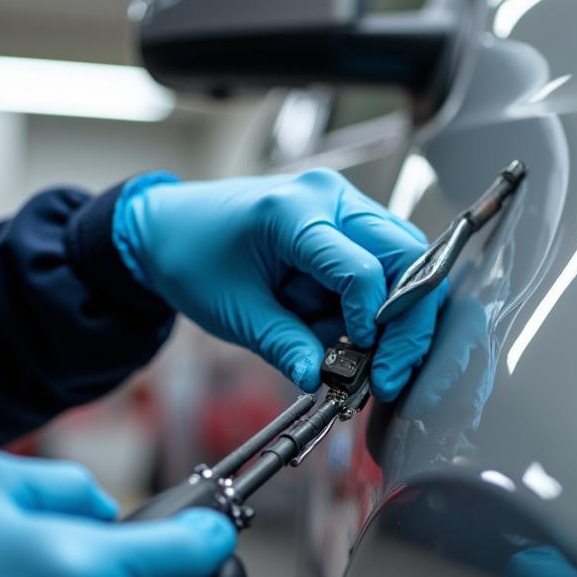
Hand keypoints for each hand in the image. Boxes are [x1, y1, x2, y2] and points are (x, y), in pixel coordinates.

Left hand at [113, 169, 445, 401]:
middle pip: (406, 256)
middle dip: (406, 322)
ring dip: (391, 315)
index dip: (372, 324)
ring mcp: (341, 206)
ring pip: (403, 261)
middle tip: (389, 373)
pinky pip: (381, 266)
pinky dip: (373, 307)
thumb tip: (320, 378)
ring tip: (358, 355)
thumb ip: (283, 345)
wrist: (170, 227)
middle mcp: (329, 198)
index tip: (362, 365)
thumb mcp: (234, 312)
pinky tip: (345, 332)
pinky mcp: (345, 223)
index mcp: (293, 212)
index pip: (363, 270)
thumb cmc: (193, 258)